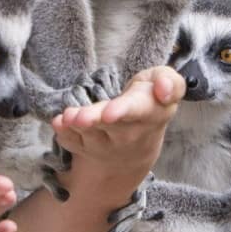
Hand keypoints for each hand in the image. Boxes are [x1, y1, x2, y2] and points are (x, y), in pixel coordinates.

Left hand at [50, 66, 181, 194]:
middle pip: (110, 126)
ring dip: (76, 125)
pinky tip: (59, 123)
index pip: (138, 112)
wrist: (138, 146)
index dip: (123, 111)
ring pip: (89, 135)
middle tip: (80, 117)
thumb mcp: (167, 86)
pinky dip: (65, 134)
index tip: (110, 112)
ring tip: (68, 116)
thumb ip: (170, 82)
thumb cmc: (150, 102)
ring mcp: (106, 145)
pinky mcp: (86, 149)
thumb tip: (163, 88)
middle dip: (94, 119)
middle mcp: (129, 135)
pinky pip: (73, 143)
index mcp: (151, 114)